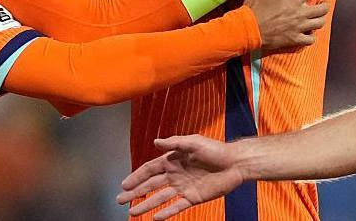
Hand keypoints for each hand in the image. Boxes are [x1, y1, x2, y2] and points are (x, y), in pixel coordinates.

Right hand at [118, 135, 245, 219]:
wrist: (235, 163)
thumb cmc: (216, 150)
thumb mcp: (194, 142)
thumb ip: (175, 143)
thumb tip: (156, 141)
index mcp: (173, 160)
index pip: (150, 169)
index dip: (136, 176)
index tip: (124, 184)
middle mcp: (175, 174)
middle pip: (150, 185)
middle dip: (135, 192)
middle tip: (120, 200)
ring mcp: (183, 187)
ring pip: (160, 198)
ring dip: (146, 205)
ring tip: (132, 212)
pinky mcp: (193, 197)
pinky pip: (176, 206)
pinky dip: (166, 213)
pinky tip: (155, 218)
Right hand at [245, 0, 334, 50]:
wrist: (248, 28)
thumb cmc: (256, 7)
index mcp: (294, 0)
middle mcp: (300, 14)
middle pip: (322, 10)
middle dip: (325, 5)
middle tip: (322, 4)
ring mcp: (298, 28)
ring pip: (319, 24)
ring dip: (320, 19)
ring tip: (318, 17)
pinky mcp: (294, 40)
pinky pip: (310, 40)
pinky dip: (312, 36)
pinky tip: (309, 33)